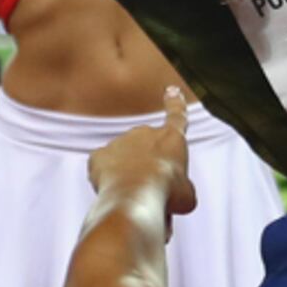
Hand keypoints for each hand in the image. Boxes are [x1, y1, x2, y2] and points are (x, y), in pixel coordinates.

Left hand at [88, 87, 199, 221]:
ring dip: (127, 172)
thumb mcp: (187, 194)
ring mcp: (120, 142)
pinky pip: (102, 166)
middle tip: (150, 188)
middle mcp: (144, 133)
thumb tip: (177, 195)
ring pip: (123, 157)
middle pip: (145, 145)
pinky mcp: (99, 155)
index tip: (171, 90)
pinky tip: (113, 190)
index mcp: (171, 138)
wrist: (137, 196)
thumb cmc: (167, 193)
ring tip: (132, 195)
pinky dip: (106, 177)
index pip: (177, 116)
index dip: (175, 103)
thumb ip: (181, 188)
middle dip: (147, 162)